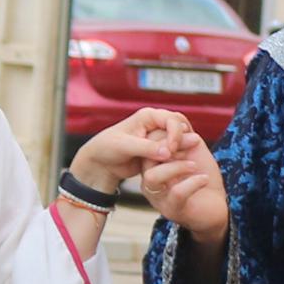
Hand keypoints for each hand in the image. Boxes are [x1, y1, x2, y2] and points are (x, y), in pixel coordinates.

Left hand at [66, 105, 197, 201]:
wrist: (101, 164)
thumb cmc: (106, 148)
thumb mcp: (125, 146)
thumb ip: (147, 148)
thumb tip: (167, 151)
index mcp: (148, 116)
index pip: (173, 119)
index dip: (176, 134)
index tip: (171, 150)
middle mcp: (156, 124)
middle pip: (181, 127)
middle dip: (183, 140)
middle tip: (177, 155)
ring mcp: (159, 138)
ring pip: (180, 140)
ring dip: (182, 150)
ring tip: (178, 162)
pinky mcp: (160, 151)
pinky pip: (175, 153)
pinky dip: (177, 158)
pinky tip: (174, 167)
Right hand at [139, 121, 229, 244]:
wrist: (218, 206)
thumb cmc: (203, 178)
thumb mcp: (194, 153)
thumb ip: (185, 138)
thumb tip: (180, 122)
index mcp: (153, 166)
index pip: (149, 144)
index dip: (169, 135)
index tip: (191, 134)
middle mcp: (151, 182)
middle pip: (146, 158)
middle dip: (170, 147)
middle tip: (193, 144)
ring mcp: (159, 198)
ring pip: (153, 177)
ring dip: (176, 166)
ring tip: (195, 165)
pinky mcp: (173, 210)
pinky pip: (176, 194)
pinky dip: (192, 182)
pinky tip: (204, 179)